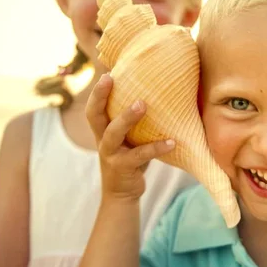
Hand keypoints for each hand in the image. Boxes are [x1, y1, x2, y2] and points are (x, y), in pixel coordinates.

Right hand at [86, 74, 175, 200]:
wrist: (123, 194)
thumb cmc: (130, 159)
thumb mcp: (128, 140)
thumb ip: (133, 123)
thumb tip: (156, 95)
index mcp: (103, 131)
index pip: (94, 108)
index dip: (97, 91)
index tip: (107, 73)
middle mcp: (102, 141)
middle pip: (94, 116)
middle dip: (99, 96)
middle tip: (110, 78)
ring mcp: (111, 155)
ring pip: (113, 133)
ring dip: (127, 117)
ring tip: (143, 104)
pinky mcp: (123, 168)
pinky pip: (140, 155)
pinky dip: (157, 148)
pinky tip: (173, 142)